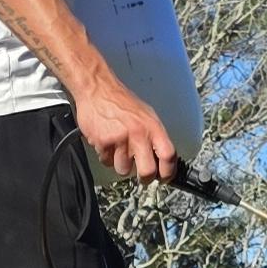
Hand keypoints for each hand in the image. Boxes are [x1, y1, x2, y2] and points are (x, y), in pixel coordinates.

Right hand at [74, 66, 178, 182]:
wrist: (97, 89)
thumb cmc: (121, 102)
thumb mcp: (146, 115)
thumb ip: (154, 137)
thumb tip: (161, 159)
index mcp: (153, 127)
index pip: (168, 156)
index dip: (169, 172)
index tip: (165, 178)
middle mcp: (139, 134)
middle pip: (147, 172)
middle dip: (144, 178)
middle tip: (141, 176)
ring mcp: (120, 140)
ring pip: (123, 170)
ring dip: (120, 164)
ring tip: (118, 148)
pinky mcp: (103, 143)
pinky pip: (107, 162)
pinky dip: (106, 155)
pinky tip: (107, 141)